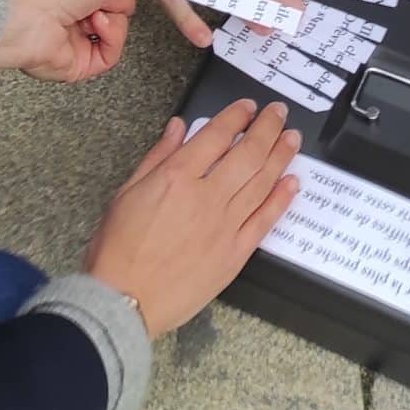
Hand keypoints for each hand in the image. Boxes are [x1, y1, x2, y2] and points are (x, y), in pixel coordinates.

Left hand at [0, 0, 192, 82]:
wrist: (26, 16)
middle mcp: (83, 7)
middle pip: (126, 8)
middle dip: (119, 2)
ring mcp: (82, 35)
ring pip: (122, 32)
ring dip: (112, 22)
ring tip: (90, 14)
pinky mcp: (81, 62)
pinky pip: (112, 54)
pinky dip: (108, 42)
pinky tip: (91, 30)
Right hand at [84, 100, 302, 335]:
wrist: (124, 301)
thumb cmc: (117, 249)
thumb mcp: (126, 192)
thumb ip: (157, 156)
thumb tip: (179, 127)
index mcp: (176, 177)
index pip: (217, 135)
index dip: (237, 116)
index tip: (249, 107)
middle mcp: (206, 197)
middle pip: (248, 153)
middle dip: (268, 128)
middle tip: (279, 112)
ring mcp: (224, 226)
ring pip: (262, 182)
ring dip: (281, 156)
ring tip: (292, 138)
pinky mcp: (235, 254)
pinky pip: (264, 220)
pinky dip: (281, 199)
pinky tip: (292, 182)